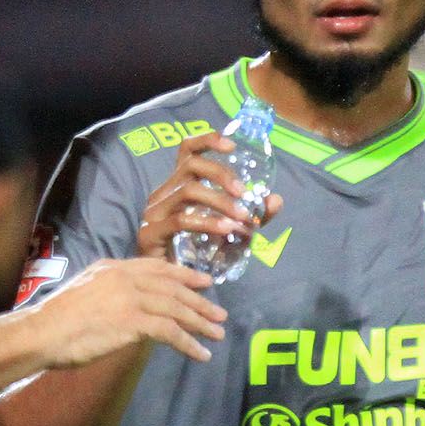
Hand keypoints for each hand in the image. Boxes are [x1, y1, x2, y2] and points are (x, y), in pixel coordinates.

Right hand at [25, 257, 225, 366]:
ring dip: (200, 323)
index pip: (157, 267)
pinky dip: (189, 343)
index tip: (204, 283)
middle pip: (172, 287)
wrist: (42, 332)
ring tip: (217, 334)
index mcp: (113, 268)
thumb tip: (129, 303)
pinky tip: (200, 353)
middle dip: (199, 301)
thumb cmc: (57, 319)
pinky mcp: (132, 321)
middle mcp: (125, 278)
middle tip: (219, 313)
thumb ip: (110, 290)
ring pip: (176, 308)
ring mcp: (129, 298)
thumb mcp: (85, 291)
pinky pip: (170, 331)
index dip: (184, 275)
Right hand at [135, 133, 283, 258]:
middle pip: (191, 166)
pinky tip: (227, 231)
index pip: (187, 150)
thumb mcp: (228, 228)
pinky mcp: (150, 233)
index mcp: (178, 185)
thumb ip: (250, 214)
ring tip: (242, 219)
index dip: (207, 140)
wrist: (166, 284)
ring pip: (188, 191)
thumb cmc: (194, 252)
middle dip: (222, 175)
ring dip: (220, 202)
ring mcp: (154, 212)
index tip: (232, 146)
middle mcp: (163, 193)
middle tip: (244, 193)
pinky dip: (208, 222)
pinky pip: (181, 220)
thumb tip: (275, 200)